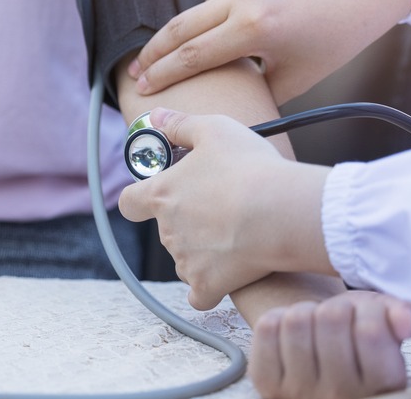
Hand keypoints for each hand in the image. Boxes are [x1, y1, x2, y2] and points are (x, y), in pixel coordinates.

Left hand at [118, 109, 331, 308]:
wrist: (281, 213)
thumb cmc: (249, 168)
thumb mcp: (215, 129)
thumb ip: (180, 124)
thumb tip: (157, 118)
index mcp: (161, 194)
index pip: (130, 202)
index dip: (140, 198)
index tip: (160, 193)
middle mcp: (167, 230)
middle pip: (168, 229)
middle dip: (188, 220)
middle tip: (222, 206)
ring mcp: (185, 260)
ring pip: (185, 258)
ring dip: (202, 250)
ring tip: (236, 233)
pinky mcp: (208, 284)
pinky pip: (201, 292)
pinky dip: (211, 285)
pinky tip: (229, 273)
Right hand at [128, 0, 410, 103]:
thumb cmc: (333, 39)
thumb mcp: (293, 77)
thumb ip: (249, 87)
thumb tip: (211, 98)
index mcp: (257, 27)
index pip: (194, 55)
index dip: (164, 74)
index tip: (141, 86)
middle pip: (181, 26)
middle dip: (155, 51)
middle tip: (137, 68)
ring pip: (206, 3)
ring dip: (212, 21)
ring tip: (247, 29)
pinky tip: (259, 1)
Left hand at [250, 291, 410, 398]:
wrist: (321, 360)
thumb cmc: (358, 337)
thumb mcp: (390, 326)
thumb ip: (407, 317)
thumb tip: (406, 318)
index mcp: (383, 387)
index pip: (371, 331)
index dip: (367, 309)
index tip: (364, 315)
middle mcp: (342, 397)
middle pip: (331, 319)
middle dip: (335, 308)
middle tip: (337, 318)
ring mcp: (301, 393)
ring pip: (297, 321)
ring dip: (306, 311)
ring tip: (315, 325)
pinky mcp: (268, 383)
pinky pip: (268, 327)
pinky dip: (278, 317)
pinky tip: (292, 333)